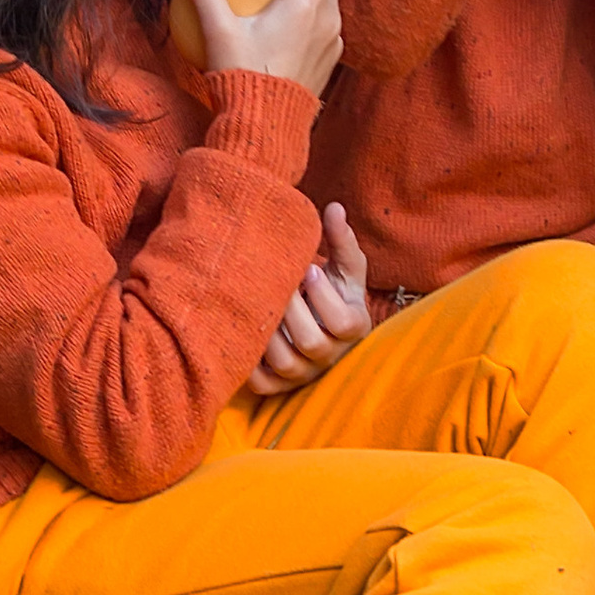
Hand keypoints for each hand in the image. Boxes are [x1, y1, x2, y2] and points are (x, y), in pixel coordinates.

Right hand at [175, 0, 361, 98]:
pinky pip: (326, 30)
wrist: (266, 125)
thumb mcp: (219, 30)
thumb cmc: (244, 73)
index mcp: (306, 3)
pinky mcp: (329, 62)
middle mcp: (327, 18)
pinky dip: (314, 21)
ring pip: (328, 6)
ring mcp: (332, 42)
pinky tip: (290, 28)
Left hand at [247, 204, 374, 396]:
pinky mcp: (276, 386)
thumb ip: (342, 240)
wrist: (314, 323)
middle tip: (274, 281)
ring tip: (256, 301)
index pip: (344, 323)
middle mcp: (329, 357)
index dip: (324, 297)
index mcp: (353, 327)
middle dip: (290, 309)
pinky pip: (259, 381)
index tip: (308, 269)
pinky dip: (248, 358)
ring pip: (284, 362)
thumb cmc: (331, 290)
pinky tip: (241, 328)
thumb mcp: (344, 268)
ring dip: (267, 330)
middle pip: (310, 342)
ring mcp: (302, 375)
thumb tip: (334, 208)